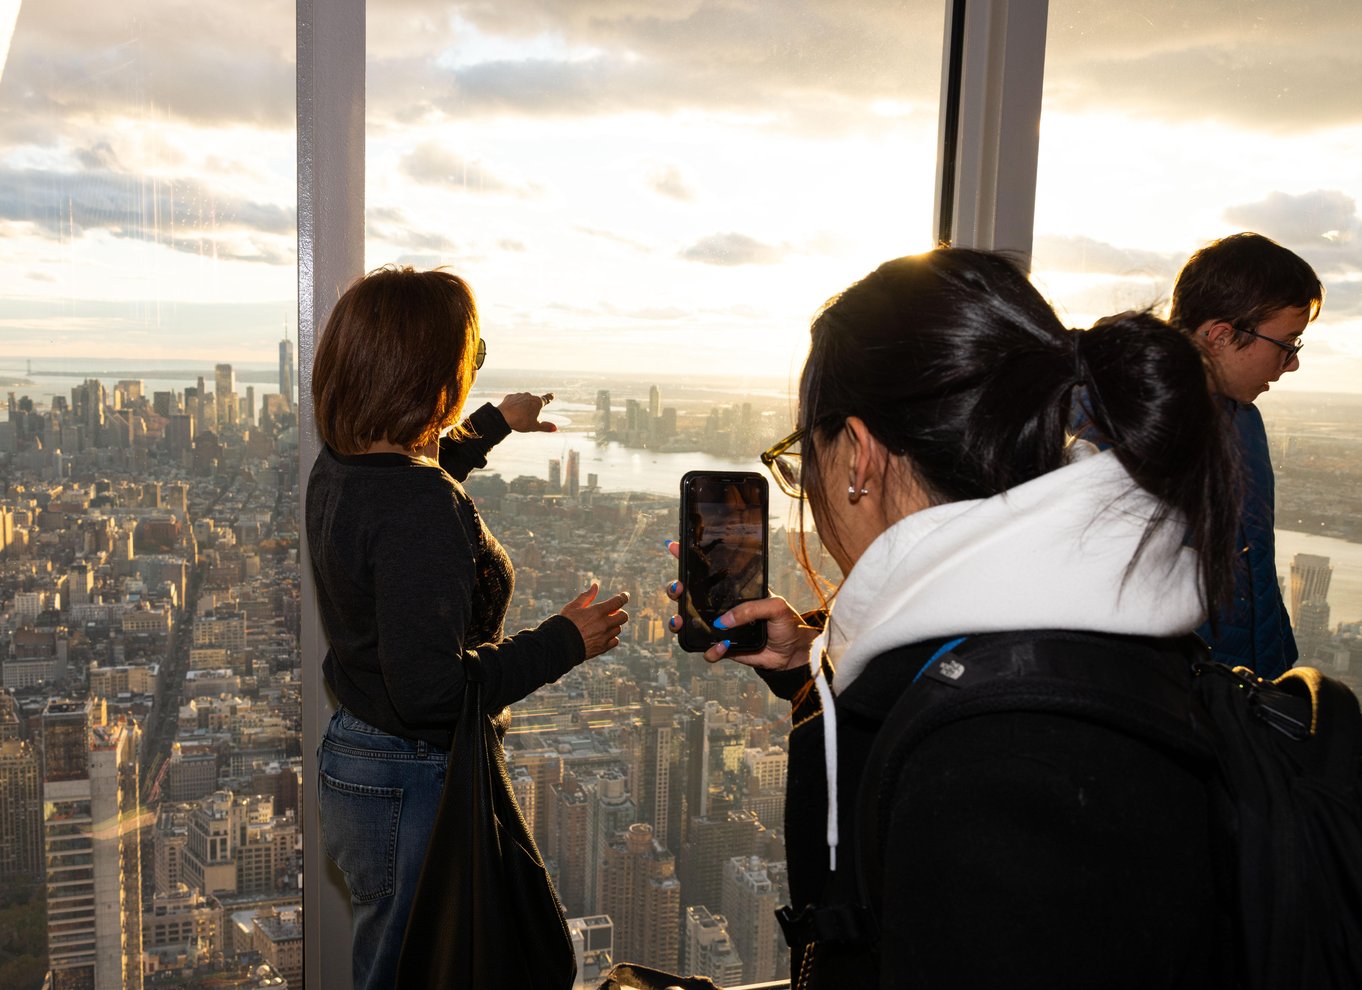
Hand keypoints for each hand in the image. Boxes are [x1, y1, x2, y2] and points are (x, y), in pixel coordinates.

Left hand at [498, 392, 557, 432]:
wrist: (503, 417)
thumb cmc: (521, 422)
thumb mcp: (535, 426)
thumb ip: (546, 427)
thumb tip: (555, 428)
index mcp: (537, 402)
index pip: (546, 399)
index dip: (549, 397)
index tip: (552, 395)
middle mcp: (529, 396)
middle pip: (533, 401)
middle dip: (532, 406)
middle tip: (529, 416)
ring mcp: (519, 395)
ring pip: (523, 400)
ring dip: (523, 406)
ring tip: (519, 416)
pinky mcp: (510, 397)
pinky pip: (514, 401)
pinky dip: (514, 405)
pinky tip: (512, 411)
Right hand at [559, 583, 628, 658]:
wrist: (559, 645)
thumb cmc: (565, 623)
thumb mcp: (573, 606)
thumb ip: (587, 596)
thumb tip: (595, 586)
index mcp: (597, 611)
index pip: (618, 602)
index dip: (623, 597)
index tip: (624, 596)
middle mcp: (604, 624)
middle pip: (624, 616)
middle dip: (620, 613)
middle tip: (613, 613)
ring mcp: (604, 637)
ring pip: (618, 629)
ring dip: (614, 625)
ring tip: (603, 625)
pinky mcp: (602, 648)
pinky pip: (615, 641)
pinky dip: (612, 638)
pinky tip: (604, 635)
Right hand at [664, 540, 815, 670]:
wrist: (791, 652)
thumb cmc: (785, 623)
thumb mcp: (776, 606)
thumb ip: (752, 609)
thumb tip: (723, 621)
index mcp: (732, 590)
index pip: (707, 571)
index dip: (687, 558)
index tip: (674, 547)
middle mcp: (720, 607)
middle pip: (687, 595)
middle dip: (674, 589)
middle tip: (678, 588)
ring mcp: (717, 628)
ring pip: (687, 624)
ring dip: (677, 621)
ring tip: (680, 621)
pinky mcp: (721, 649)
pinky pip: (707, 650)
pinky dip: (711, 650)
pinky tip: (723, 646)